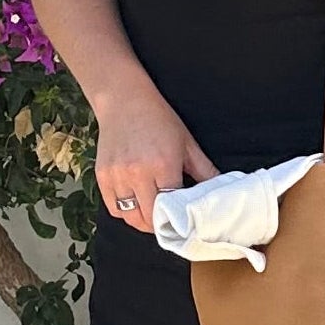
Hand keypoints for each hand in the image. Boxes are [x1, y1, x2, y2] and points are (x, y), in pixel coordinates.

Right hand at [94, 79, 217, 233]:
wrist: (124, 100)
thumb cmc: (159, 119)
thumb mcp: (187, 143)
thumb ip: (205, 170)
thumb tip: (222, 190)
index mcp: (163, 165)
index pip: (172, 207)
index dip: (179, 218)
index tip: (184, 223)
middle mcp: (138, 173)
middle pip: (150, 218)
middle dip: (161, 225)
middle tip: (169, 223)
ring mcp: (118, 176)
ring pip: (130, 217)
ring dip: (142, 222)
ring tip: (152, 217)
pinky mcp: (103, 176)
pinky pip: (113, 208)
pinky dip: (124, 213)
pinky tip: (135, 205)